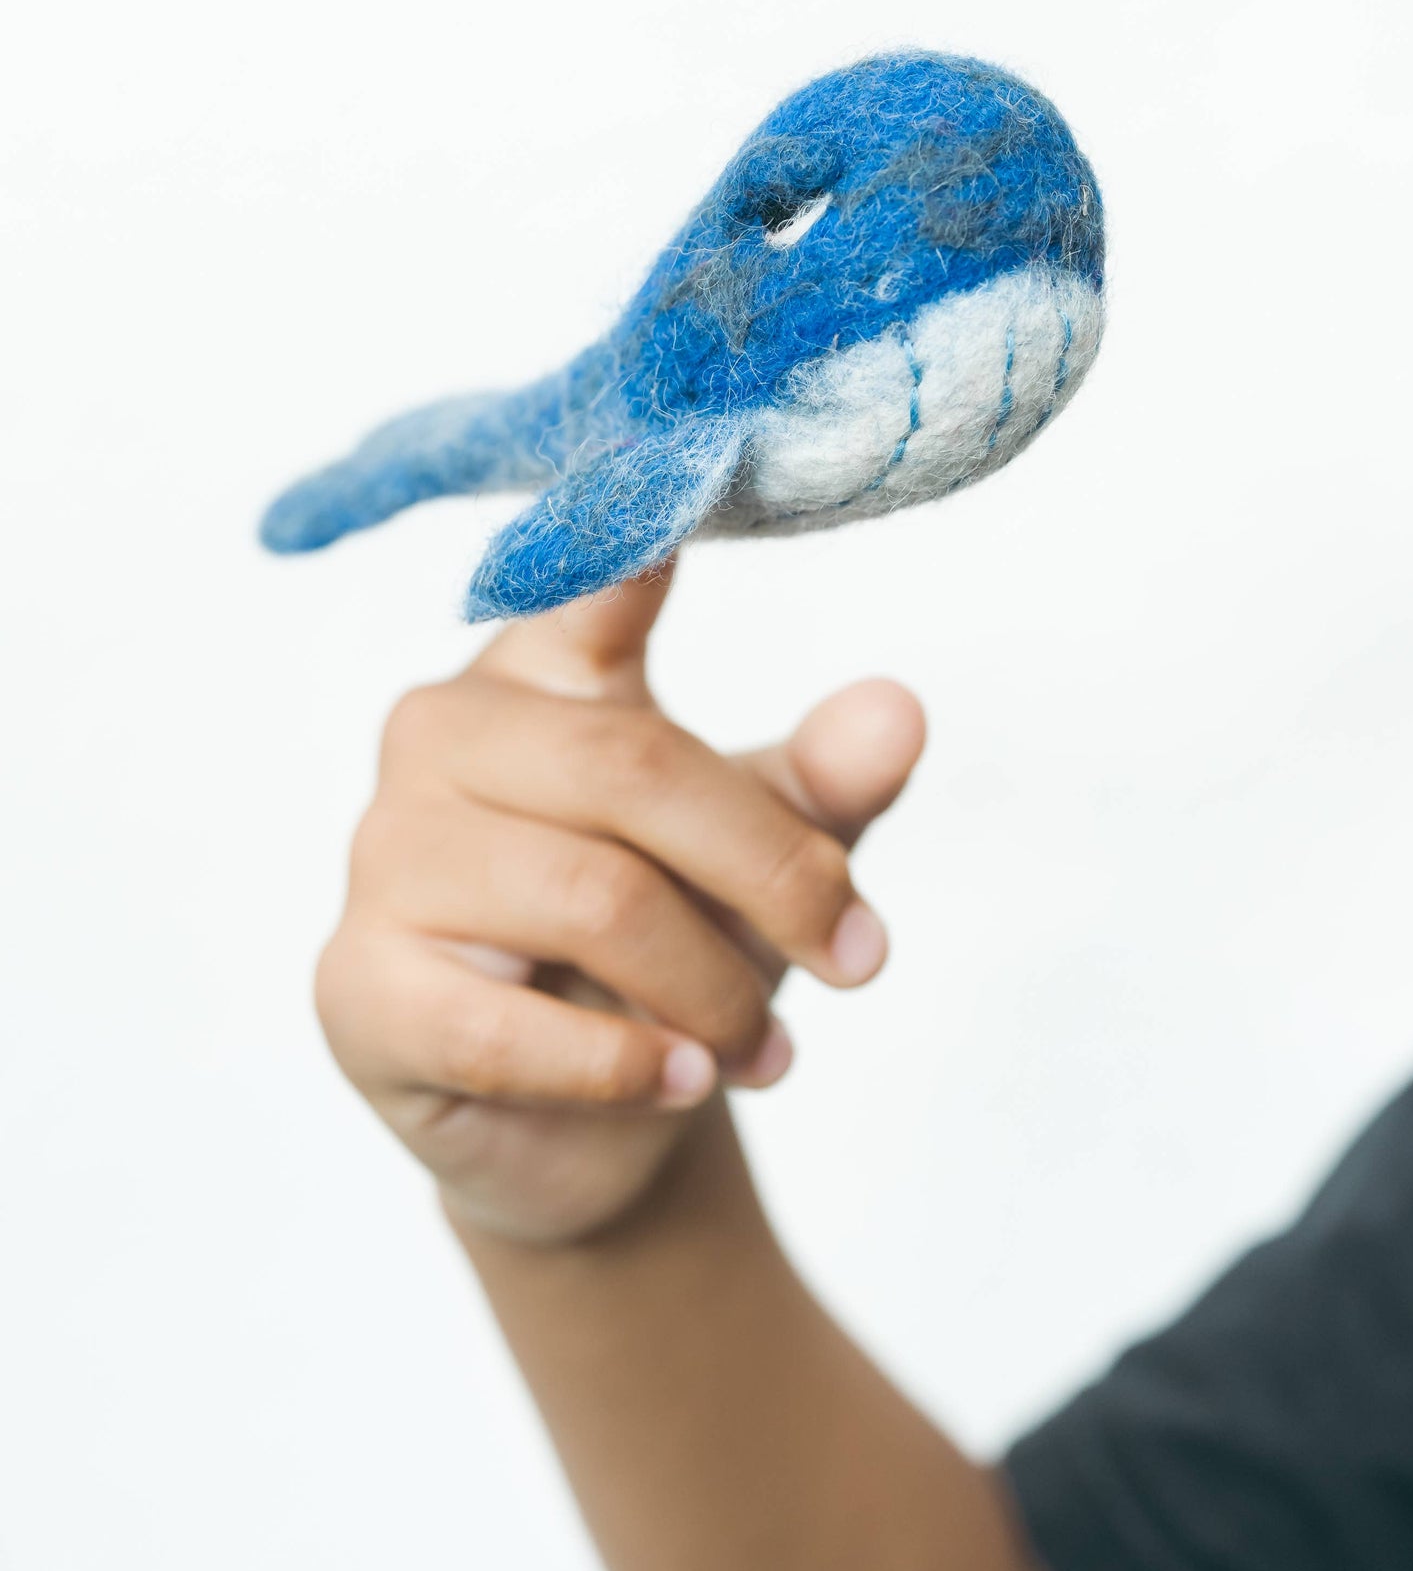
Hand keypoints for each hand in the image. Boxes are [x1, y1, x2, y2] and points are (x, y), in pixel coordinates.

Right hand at [314, 563, 925, 1245]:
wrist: (582, 1126)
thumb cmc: (670, 952)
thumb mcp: (762, 864)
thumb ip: (821, 788)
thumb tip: (897, 711)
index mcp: (541, 673)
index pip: (589, 575)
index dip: (640, 521)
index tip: (711, 444)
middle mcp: (443, 735)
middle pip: (637, 767)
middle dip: (774, 876)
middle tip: (859, 958)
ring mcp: (385, 857)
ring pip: (594, 897)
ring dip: (712, 992)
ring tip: (764, 1049)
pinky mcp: (358, 987)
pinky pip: (507, 1027)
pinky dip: (624, 1065)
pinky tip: (683, 1080)